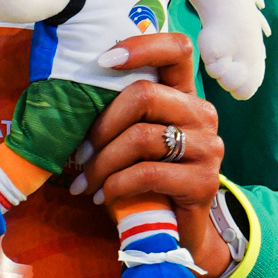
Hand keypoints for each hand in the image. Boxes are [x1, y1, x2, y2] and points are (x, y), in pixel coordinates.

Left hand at [73, 28, 229, 275]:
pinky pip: (147, 173)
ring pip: (141, 137)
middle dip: (101, 126)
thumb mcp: (133, 142)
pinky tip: (104, 197)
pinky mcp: (204, 181)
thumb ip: (121, 116)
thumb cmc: (146, 182)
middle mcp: (202, 113)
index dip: (141, 46)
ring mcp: (208, 146)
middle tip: (80, 154)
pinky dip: (116, 185)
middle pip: (144, 94)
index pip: (177, 49)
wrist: (177, 231)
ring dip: (102, 163)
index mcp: (185, 95)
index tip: (102, 60)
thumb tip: (69, 100)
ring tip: (84, 184)